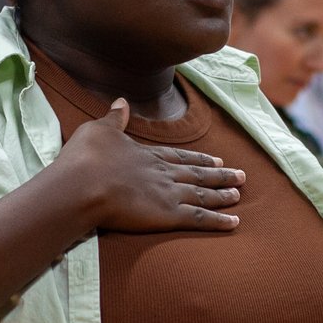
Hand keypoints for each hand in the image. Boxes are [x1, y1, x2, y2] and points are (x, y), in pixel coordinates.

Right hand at [50, 99, 243, 234]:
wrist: (82, 185)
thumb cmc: (85, 158)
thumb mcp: (99, 130)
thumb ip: (114, 119)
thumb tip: (121, 101)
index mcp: (147, 154)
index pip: (179, 156)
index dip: (198, 158)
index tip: (215, 159)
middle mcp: (163, 172)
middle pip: (197, 173)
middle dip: (219, 174)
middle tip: (240, 175)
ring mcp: (168, 194)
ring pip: (203, 194)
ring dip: (222, 194)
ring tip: (239, 194)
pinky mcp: (168, 215)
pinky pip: (200, 218)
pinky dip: (219, 220)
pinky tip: (235, 222)